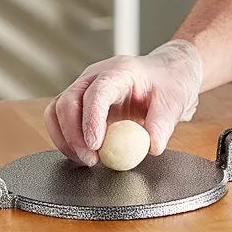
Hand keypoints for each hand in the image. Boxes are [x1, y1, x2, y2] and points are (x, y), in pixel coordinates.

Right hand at [44, 41, 202, 165]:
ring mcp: (85, 89)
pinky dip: (66, 140)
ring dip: (65, 139)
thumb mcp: (174, 102)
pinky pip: (61, 120)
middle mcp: (96, 77)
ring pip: (57, 110)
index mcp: (120, 72)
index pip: (96, 92)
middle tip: (90, 160)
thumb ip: (163, 124)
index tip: (95, 145)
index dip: (91, 119)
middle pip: (68, 101)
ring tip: (86, 160)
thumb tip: (152, 147)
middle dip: (72, 134)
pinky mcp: (82, 104)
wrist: (167, 74)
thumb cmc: (169, 83)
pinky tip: (82, 154)